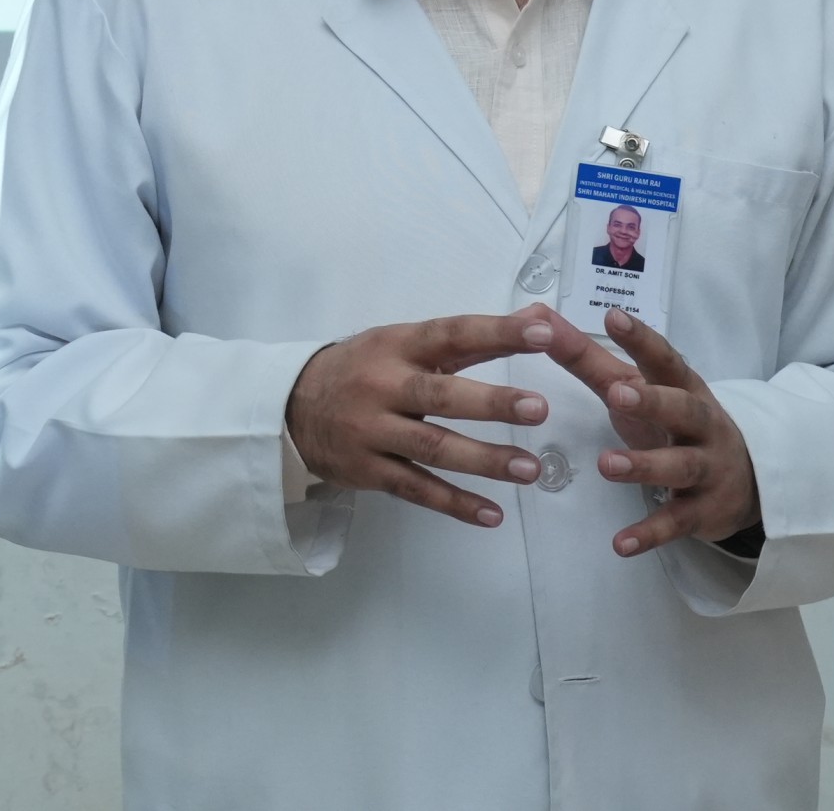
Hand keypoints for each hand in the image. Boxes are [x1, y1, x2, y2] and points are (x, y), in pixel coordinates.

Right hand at [284, 306, 563, 527]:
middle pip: (440, 395)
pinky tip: (492, 514)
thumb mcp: (402, 342)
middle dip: (490, 403)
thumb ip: (467, 339)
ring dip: (483, 460)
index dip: (497, 334)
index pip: (452, 334)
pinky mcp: (368, 471)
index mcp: (397, 345)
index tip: (543, 335)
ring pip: (432, 447)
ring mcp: (373, 431)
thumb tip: (535, 320)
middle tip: (538, 410)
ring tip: (529, 468)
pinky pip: (416, 489)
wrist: (291, 406)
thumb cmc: (362, 369)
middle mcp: (384, 386)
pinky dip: (454, 503)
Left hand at [554, 307, 760, 555]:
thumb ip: (589, 359)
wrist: (748, 479)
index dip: (641, 339)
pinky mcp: (704, 511)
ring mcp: (707, 468)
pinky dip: (650, 534)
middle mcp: (702, 424)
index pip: (664, 359)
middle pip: (682, 409)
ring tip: (607, 465)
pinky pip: (676, 522)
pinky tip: (621, 544)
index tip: (614, 317)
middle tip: (618, 394)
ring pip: (679, 466)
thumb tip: (539, 319)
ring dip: (644, 465)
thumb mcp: (639, 389)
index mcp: (683, 387)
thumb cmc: (674, 423)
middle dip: (652, 401)